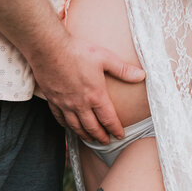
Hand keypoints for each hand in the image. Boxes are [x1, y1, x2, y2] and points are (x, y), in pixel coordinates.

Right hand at [29, 33, 144, 143]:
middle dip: (100, 136)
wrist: (49, 48)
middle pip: (92, 127)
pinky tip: (69, 126)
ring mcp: (65, 103)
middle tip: (106, 142)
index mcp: (95, 95)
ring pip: (75, 126)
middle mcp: (80, 104)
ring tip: (90, 139)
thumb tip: (142, 75)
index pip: (108, 119)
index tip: (120, 136)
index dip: (115, 129)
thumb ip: (123, 69)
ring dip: (84, 135)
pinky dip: (66, 125)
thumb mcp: (104, 57)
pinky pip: (59, 118)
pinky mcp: (52, 99)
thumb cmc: (77, 51)